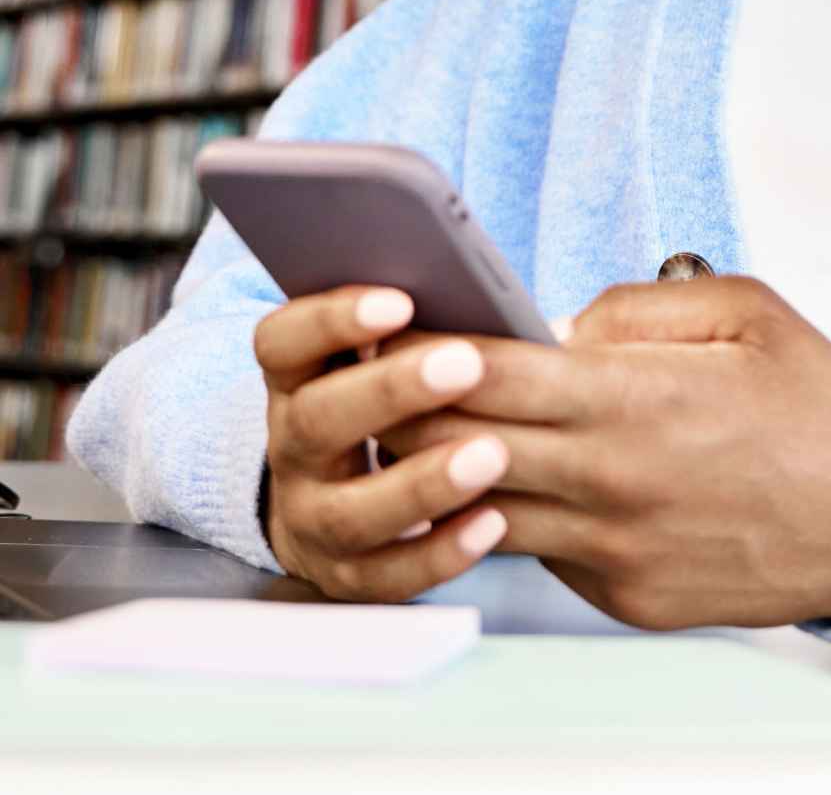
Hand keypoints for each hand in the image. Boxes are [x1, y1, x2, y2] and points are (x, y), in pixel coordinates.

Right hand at [254, 285, 517, 600]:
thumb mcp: (385, 359)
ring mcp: (311, 518)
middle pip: (316, 419)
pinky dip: (441, 551)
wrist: (337, 501)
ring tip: (491, 454)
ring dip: (422, 483)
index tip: (400, 302)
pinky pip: (388, 575)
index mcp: (297, 380)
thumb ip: (422, 330)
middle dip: (391, 391)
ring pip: (350, 510)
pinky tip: (493, 522)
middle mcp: (292, 449)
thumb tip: (500, 304)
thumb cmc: (391, 403)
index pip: (283, 342)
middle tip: (465, 365)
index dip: (330, 320)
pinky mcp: (346, 576)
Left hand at [375, 276, 830, 629]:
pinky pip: (545, 551)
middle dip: (413, 408)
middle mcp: (613, 483)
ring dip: (449, 473)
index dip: (428, 349)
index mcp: (638, 401)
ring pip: (485, 513)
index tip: (391, 326)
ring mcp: (615, 552)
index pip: (492, 375)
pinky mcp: (627, 598)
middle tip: (384, 374)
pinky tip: (522, 480)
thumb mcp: (747, 312)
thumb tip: (558, 327)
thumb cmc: (820, 405)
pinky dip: (520, 514)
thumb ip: (640, 309)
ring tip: (434, 431)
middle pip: (464, 447)